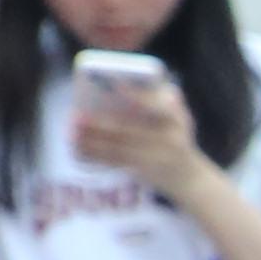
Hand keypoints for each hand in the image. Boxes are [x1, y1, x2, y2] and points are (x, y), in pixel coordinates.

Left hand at [71, 65, 200, 179]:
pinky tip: (79, 148)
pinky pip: (115, 163)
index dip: (136, 95)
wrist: (189, 178)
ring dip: (92, 141)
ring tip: (72, 132)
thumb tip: (129, 81)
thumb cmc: (176, 137)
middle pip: (128, 130)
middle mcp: (170, 140)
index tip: (114, 84)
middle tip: (76, 115)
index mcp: (178, 120)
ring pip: (117, 148)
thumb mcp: (180, 117)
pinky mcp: (145, 173)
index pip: (156, 106)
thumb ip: (162, 98)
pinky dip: (95, 156)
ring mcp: (157, 159)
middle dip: (100, 123)